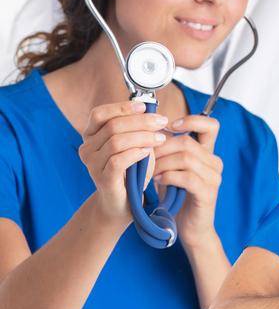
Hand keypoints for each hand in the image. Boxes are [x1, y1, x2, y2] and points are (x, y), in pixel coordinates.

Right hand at [78, 101, 170, 225]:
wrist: (124, 202)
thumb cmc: (131, 170)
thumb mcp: (135, 143)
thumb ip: (137, 127)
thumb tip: (151, 109)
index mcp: (91, 136)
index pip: (100, 114)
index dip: (122, 107)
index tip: (145, 106)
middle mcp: (87, 149)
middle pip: (113, 125)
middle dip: (141, 121)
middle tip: (162, 122)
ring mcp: (92, 165)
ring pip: (117, 141)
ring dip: (143, 136)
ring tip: (160, 139)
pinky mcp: (103, 179)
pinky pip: (118, 160)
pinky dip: (136, 152)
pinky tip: (148, 152)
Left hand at [151, 112, 224, 248]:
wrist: (190, 229)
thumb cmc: (178, 198)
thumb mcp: (173, 171)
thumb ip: (169, 154)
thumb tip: (149, 134)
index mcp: (208, 153)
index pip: (211, 125)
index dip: (192, 120)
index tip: (171, 126)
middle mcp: (214, 162)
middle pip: (188, 142)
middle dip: (162, 147)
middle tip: (145, 155)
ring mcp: (214, 177)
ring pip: (186, 158)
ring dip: (162, 163)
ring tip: (148, 171)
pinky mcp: (208, 192)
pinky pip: (187, 177)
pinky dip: (168, 176)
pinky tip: (157, 181)